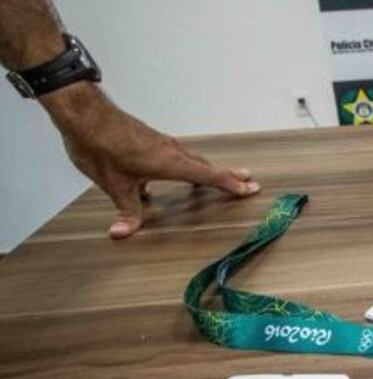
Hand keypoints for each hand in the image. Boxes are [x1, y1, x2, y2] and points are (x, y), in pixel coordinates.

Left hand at [40, 83, 260, 238]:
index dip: (230, 184)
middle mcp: (171, 151)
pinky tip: (172, 171)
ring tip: (220, 175)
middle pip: (207, 165)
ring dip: (209, 168)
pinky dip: (187, 163)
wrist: (85, 115)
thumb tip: (122, 233)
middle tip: (249, 180)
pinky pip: (176, 154)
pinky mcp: (150, 139)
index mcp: (170, 163)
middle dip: (228, 175)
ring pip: (193, 158)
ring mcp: (161, 143)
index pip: (208, 176)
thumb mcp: (114, 185)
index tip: (250, 188)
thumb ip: (126, 210)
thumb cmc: (101, 146)